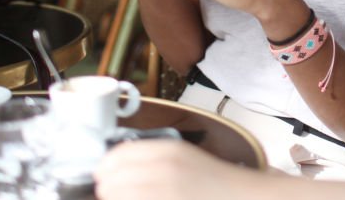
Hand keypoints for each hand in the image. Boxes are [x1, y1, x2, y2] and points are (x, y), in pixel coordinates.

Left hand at [94, 140, 254, 199]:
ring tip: (128, 199)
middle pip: (111, 180)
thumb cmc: (213, 182)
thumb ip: (150, 159)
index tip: (102, 178)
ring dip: (117, 199)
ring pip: (117, 196)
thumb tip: (111, 170)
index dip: (104, 169)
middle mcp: (164, 169)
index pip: (116, 156)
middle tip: (113, 194)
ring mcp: (166, 192)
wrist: (243, 197)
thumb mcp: (182, 158)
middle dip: (107, 190)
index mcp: (167, 149)